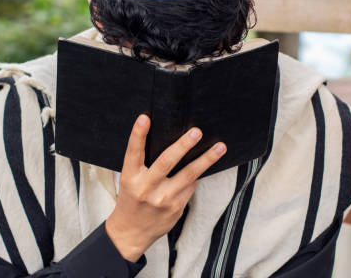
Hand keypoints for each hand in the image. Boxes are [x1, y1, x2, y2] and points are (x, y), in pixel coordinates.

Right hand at [105, 114, 226, 261]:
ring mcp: (163, 199)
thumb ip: (143, 164)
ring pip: (189, 175)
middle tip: (196, 131)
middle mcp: (146, 188)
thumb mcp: (130, 180)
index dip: (138, 134)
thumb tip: (172, 142)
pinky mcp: (177, 208)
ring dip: (206, 159)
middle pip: (166, 162)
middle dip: (183, 145)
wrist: (131, 232)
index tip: (145, 118)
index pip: (133, 152)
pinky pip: (192, 186)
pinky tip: (210, 162)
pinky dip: (200, 173)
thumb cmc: (132, 199)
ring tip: (220, 146)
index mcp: (130, 177)